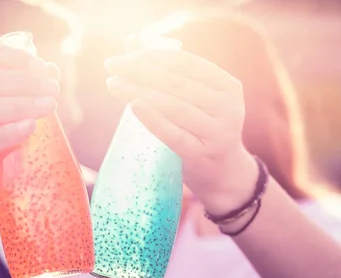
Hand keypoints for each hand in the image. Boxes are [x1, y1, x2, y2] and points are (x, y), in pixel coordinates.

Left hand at [105, 46, 257, 214]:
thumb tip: (132, 41)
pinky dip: (153, 119)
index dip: (154, 56)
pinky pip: (173, 134)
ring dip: (139, 91)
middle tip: (111, 65)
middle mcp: (227, 107)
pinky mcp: (201, 154)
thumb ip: (167, 72)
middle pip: (178, 84)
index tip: (126, 54)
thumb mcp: (194, 99)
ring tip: (113, 84)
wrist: (224, 173)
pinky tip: (133, 104)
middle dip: (141, 71)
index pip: (187, 64)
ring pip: (174, 107)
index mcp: (228, 86)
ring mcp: (217, 133)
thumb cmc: (202, 128)